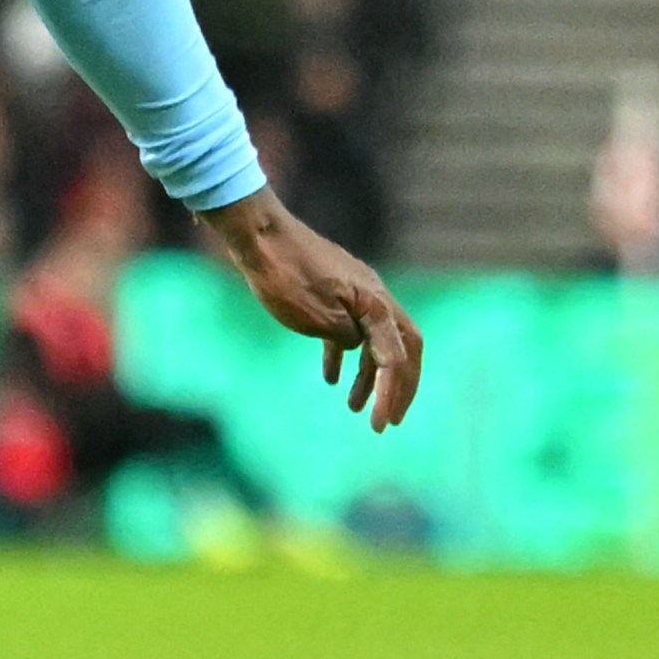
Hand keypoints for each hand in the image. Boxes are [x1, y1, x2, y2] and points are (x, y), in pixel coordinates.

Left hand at [197, 187, 422, 431]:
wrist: (257, 234)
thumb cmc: (284, 276)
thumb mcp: (317, 317)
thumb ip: (348, 336)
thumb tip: (359, 345)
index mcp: (375, 303)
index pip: (396, 357)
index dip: (392, 393)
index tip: (379, 425)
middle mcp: (373, 295)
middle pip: (400, 348)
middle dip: (397, 387)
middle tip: (389, 421)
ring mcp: (353, 291)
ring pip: (373, 340)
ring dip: (368, 376)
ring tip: (354, 408)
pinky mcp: (332, 290)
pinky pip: (348, 328)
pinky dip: (343, 355)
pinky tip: (330, 378)